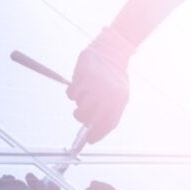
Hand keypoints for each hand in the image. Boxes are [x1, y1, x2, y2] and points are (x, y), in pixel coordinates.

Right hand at [67, 27, 134, 143]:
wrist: (112, 49)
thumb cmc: (115, 75)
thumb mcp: (119, 94)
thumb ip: (109, 112)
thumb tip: (91, 132)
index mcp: (119, 100)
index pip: (107, 125)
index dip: (96, 135)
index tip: (88, 140)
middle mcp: (107, 96)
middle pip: (87, 119)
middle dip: (81, 118)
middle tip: (80, 112)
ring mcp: (94, 87)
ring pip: (78, 109)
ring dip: (78, 105)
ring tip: (83, 95)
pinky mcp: (83, 78)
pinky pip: (71, 95)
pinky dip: (72, 92)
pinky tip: (80, 83)